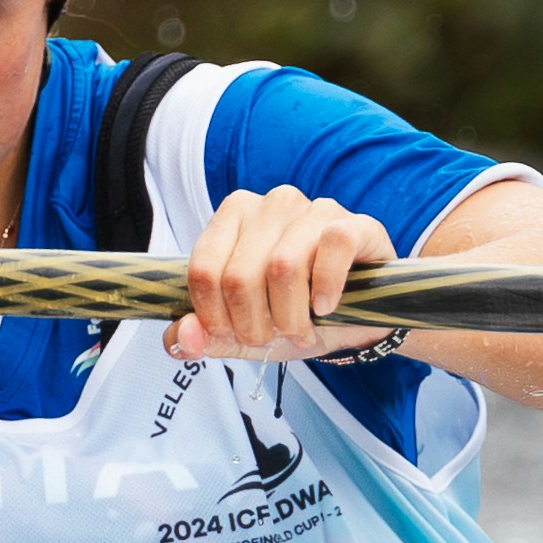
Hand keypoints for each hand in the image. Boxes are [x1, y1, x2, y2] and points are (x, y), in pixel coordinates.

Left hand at [168, 185, 395, 364]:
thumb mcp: (243, 332)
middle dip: (254, 324)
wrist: (358, 316)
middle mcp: (271, 204)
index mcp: (234, 216)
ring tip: (300, 329)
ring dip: (290, 316)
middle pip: (239, 276)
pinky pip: (332, 249)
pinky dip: (327, 289)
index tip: (235, 335)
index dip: (215, 317)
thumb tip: (183, 337)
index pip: (203, 271)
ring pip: (282, 267)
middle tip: (272, 338)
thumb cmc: (297, 314)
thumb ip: (204, 337)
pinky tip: (326, 307)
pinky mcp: (353, 224)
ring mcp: (313, 209)